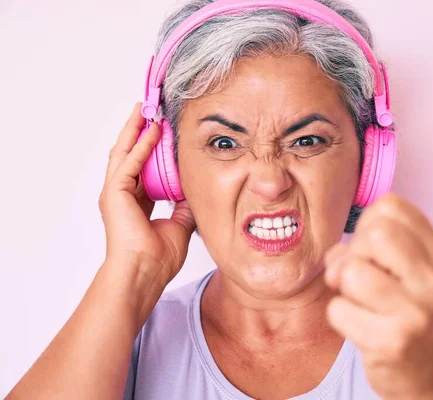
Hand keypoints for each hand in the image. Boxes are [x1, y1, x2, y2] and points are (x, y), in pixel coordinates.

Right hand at [98, 103, 195, 284]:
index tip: (165, 134)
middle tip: (149, 111)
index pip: (144, 169)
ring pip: (125, 152)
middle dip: (139, 132)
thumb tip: (194, 189)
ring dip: (135, 130)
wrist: (144, 273)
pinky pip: (130, 161)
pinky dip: (141, 144)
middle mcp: (123, 196)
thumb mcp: (180, 224)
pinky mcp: (115, 192)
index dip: (154, 151)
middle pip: (131, 155)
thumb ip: (184, 205)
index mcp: (136, 204)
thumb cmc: (158, 258)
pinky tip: (152, 130)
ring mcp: (116, 193)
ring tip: (144, 110)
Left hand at [324, 194, 432, 398]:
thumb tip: (335, 266)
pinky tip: (362, 326)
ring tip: (363, 302)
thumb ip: (364, 249)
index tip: (376, 251)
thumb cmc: (404, 310)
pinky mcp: (393, 342)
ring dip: (344, 287)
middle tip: (366, 277)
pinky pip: (338, 311)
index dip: (368, 224)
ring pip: (352, 272)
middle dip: (355, 253)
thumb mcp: (399, 270)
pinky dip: (340, 316)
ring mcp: (417, 312)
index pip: (390, 205)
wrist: (425, 372)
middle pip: (374, 234)